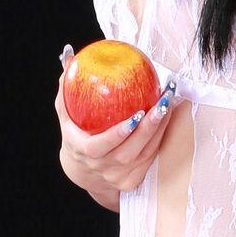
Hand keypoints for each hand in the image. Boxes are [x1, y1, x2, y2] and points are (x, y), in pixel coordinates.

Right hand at [52, 47, 185, 201]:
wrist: (84, 169)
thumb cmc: (76, 133)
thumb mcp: (66, 112)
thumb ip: (67, 87)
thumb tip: (69, 56)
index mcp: (85, 152)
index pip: (99, 147)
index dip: (117, 134)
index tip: (135, 115)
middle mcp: (103, 167)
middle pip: (129, 152)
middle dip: (148, 128)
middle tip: (162, 103)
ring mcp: (119, 176)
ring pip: (145, 154)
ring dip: (160, 128)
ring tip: (169, 102)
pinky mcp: (133, 179)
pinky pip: (151, 157)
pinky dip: (161, 136)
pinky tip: (169, 114)